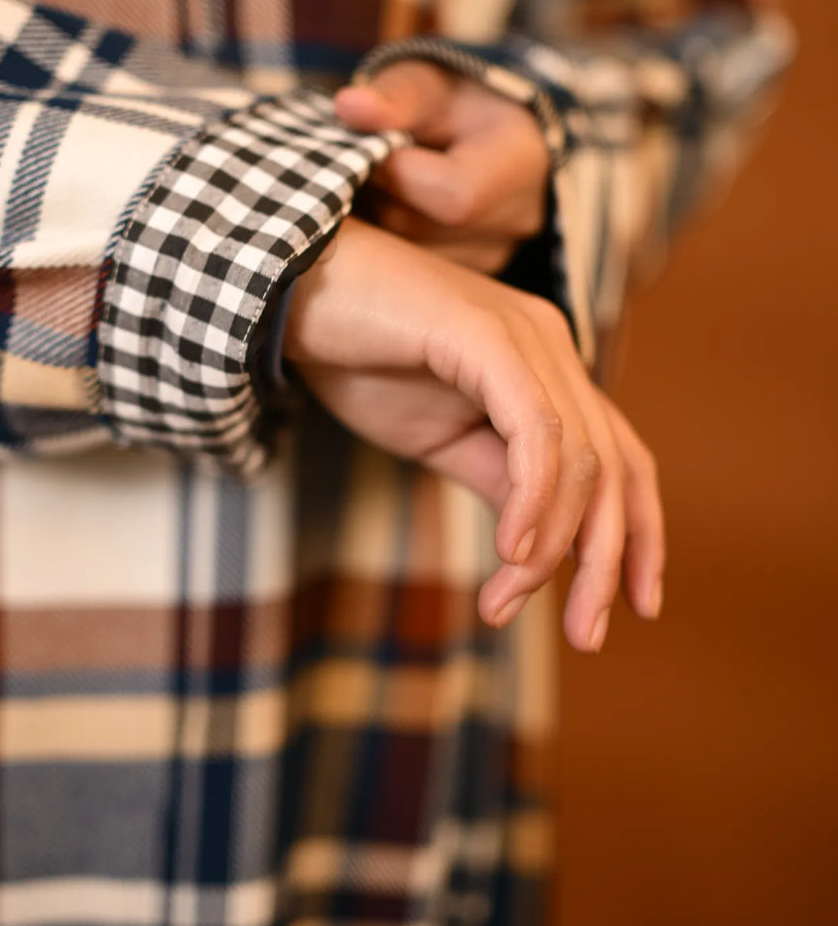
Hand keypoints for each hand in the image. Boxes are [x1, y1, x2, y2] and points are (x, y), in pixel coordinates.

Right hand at [285, 218, 663, 651]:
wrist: (284, 292)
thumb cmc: (356, 356)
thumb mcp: (438, 438)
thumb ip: (498, 480)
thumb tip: (541, 547)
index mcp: (546, 366)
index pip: (622, 457)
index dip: (642, 532)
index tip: (637, 606)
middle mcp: (550, 344)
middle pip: (614, 467)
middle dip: (605, 560)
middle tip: (587, 634)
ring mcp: (524, 335)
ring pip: (580, 458)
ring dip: (555, 545)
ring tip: (508, 602)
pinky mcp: (484, 334)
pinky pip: (535, 432)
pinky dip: (533, 498)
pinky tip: (510, 550)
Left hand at [334, 60, 549, 271]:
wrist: (482, 131)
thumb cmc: (454, 100)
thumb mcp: (426, 83)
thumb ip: (394, 97)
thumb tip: (350, 106)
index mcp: (520, 164)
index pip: (453, 195)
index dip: (395, 174)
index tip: (371, 147)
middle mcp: (518, 221)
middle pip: (421, 229)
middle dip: (377, 196)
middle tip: (359, 163)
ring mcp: (495, 256)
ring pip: (408, 258)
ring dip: (376, 221)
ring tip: (377, 183)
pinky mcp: (466, 276)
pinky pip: (411, 273)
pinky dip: (387, 242)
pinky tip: (386, 208)